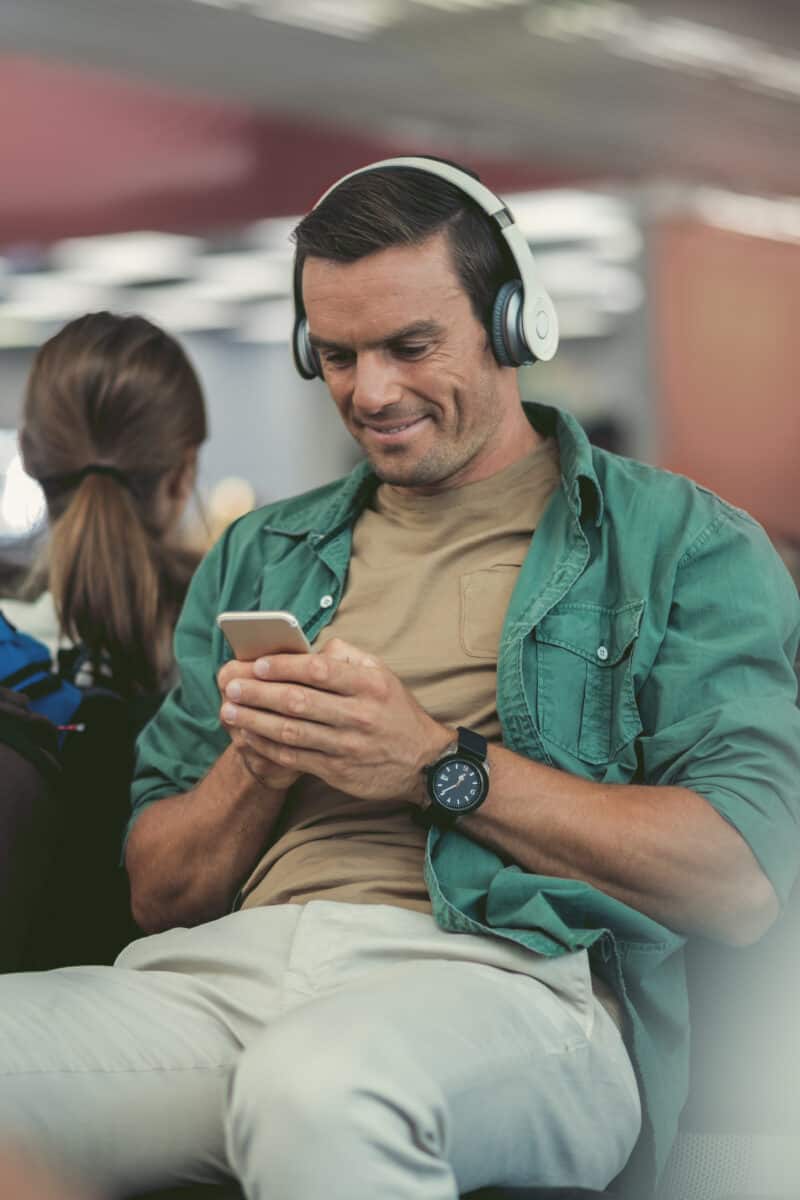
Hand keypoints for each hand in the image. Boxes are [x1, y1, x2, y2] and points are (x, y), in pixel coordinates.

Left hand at [219, 638, 453, 804]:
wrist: (423, 762)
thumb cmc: (395, 711)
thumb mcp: (383, 674)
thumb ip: (348, 657)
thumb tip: (311, 647)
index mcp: (369, 685)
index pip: (319, 671)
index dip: (284, 666)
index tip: (257, 663)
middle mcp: (358, 715)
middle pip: (298, 702)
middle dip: (258, 693)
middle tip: (231, 685)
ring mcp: (347, 746)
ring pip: (291, 732)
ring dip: (254, 720)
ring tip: (228, 710)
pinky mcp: (337, 771)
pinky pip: (294, 758)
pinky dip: (266, 747)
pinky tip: (247, 736)